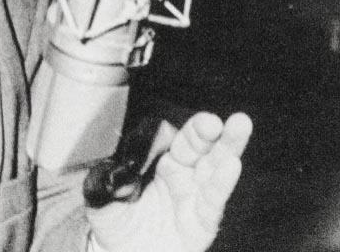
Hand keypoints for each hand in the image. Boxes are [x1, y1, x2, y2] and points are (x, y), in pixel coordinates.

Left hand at [86, 112, 252, 251]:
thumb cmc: (116, 223)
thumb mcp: (99, 199)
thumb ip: (101, 181)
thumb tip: (103, 169)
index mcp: (157, 162)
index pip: (172, 138)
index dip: (181, 126)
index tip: (188, 117)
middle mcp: (180, 174)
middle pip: (196, 146)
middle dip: (207, 131)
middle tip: (215, 120)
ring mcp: (193, 195)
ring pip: (213, 167)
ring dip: (228, 147)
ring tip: (240, 125)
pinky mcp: (203, 221)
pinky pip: (213, 200)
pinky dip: (222, 181)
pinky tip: (232, 165)